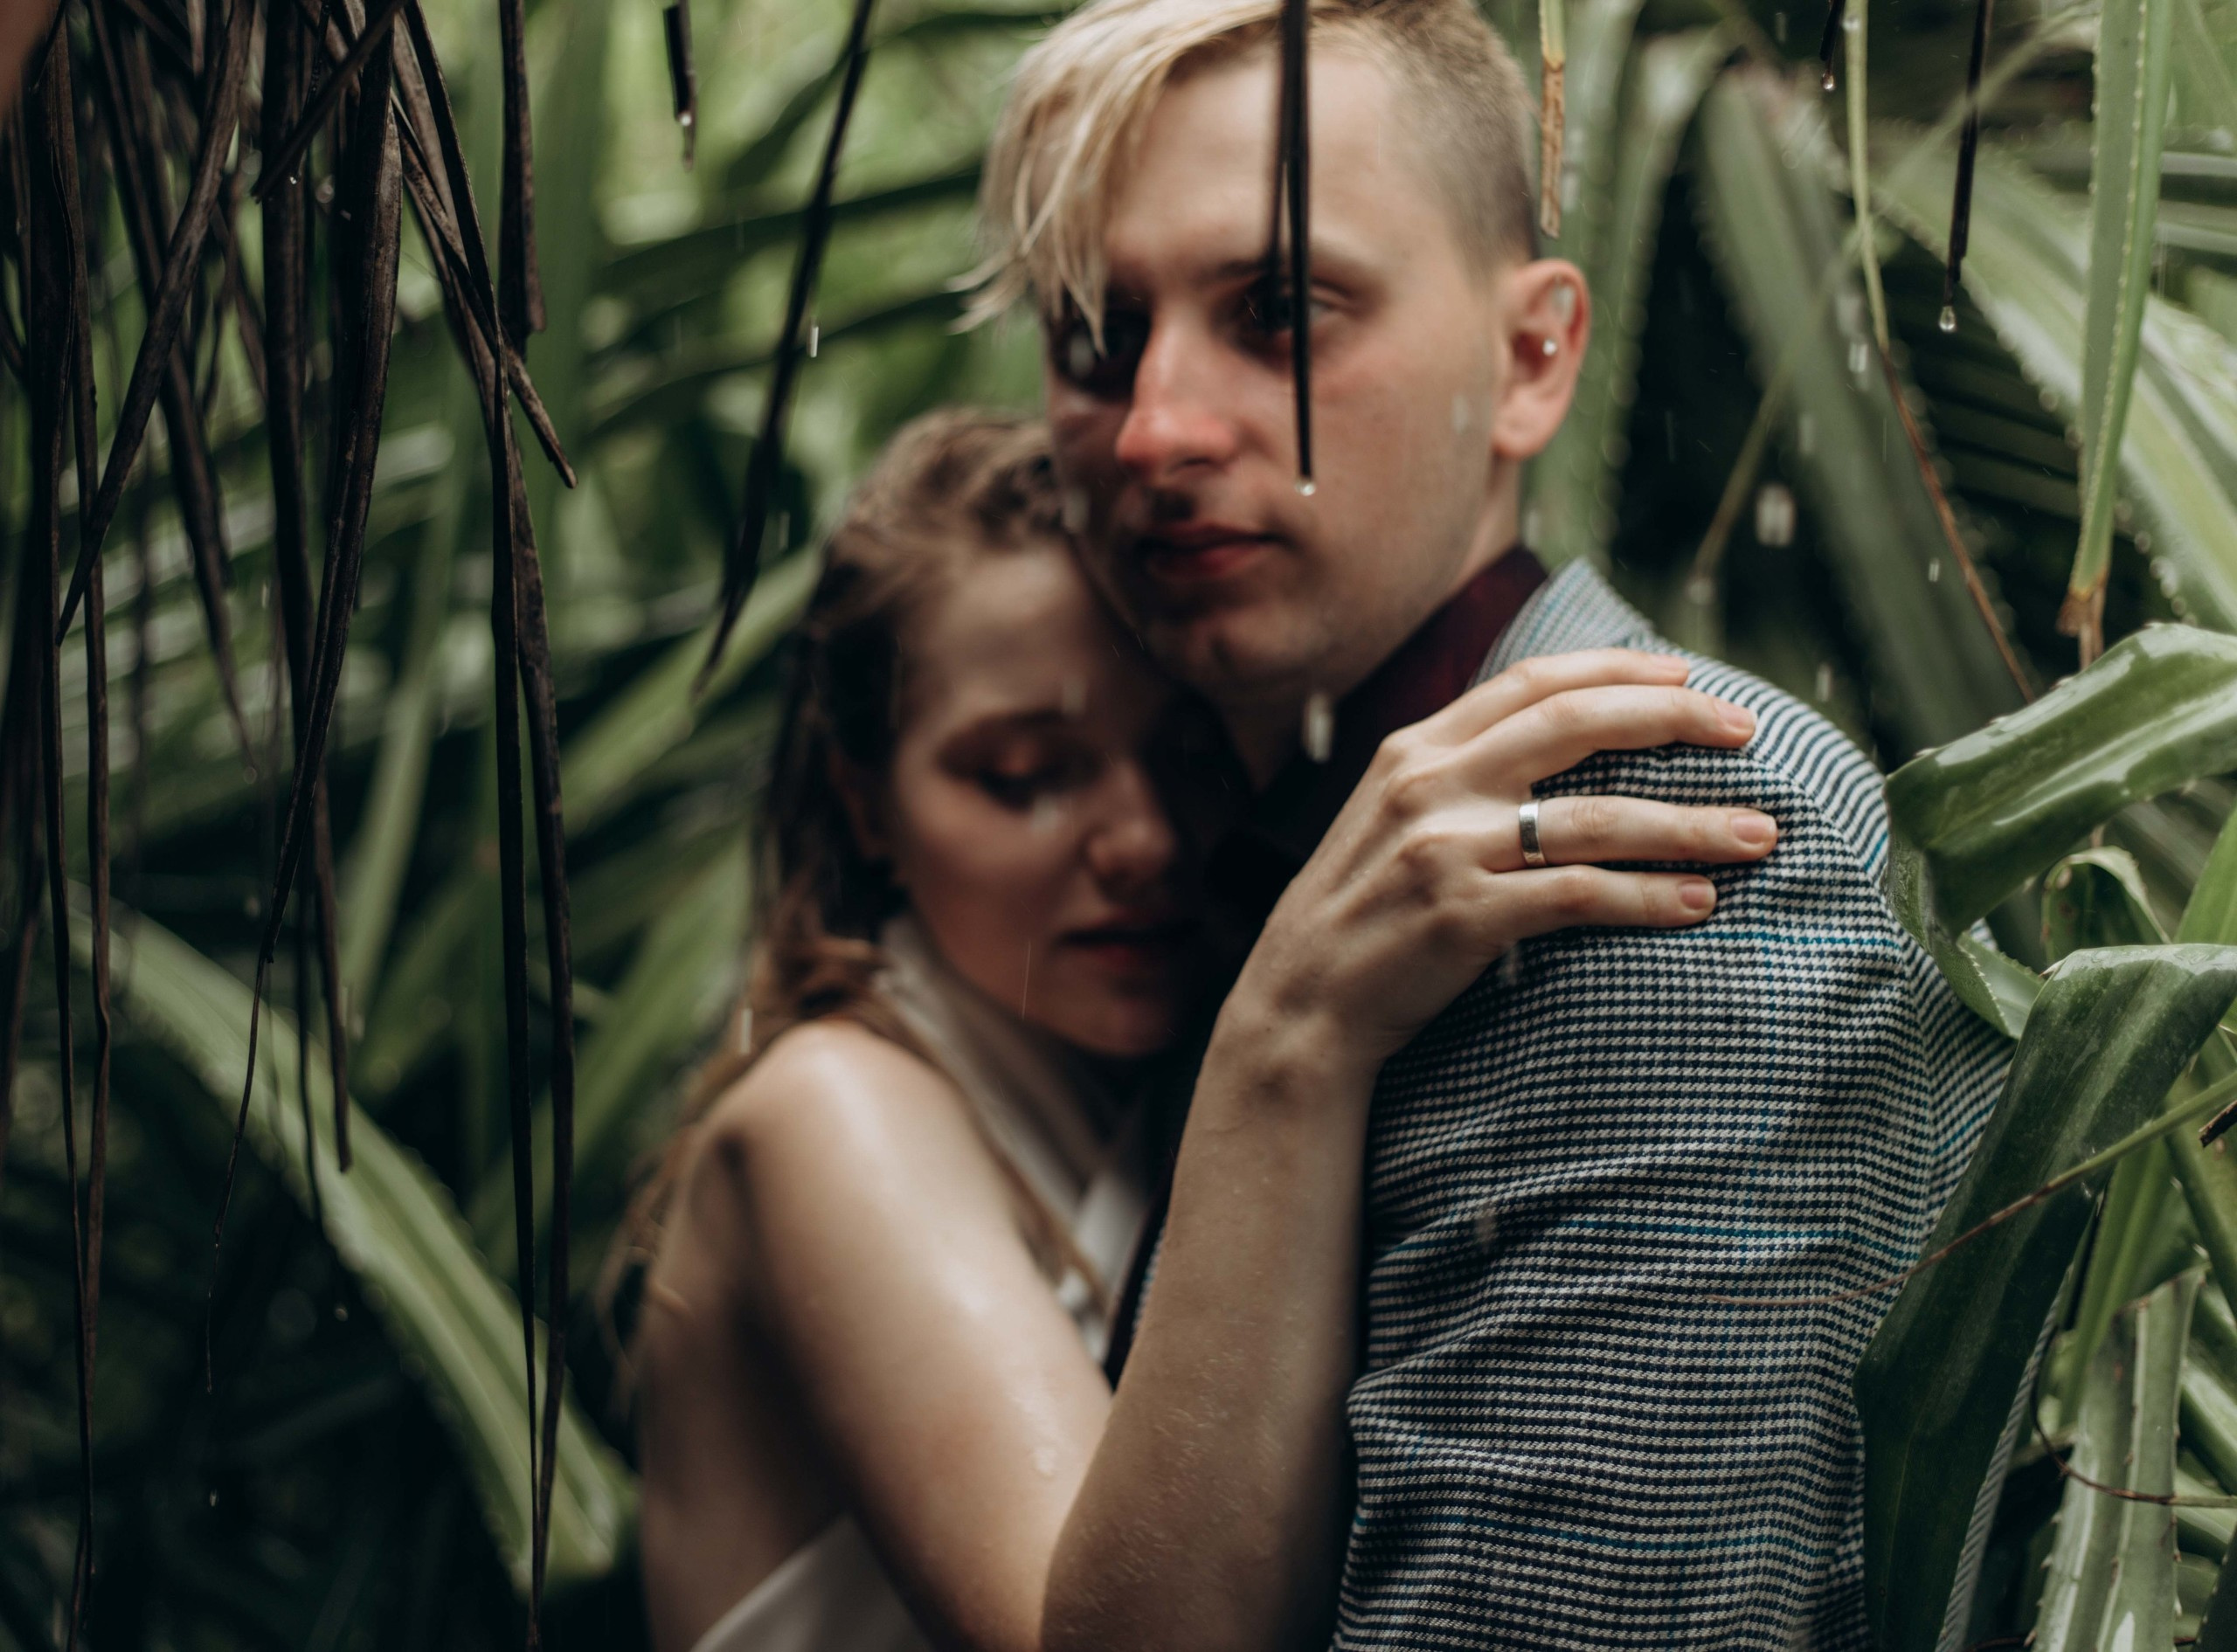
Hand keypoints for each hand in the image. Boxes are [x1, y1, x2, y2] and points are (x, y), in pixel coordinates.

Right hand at [1220, 650, 1778, 1087]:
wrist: (1299, 1006)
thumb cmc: (1365, 915)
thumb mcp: (1394, 818)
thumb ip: (1463, 774)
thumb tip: (1559, 743)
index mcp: (1416, 749)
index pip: (1533, 682)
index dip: (1618, 671)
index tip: (1689, 680)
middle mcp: (1429, 784)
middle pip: (1574, 724)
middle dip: (1672, 720)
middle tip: (1748, 731)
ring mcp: (1445, 849)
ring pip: (1594, 817)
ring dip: (1688, 823)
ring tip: (1759, 835)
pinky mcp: (1463, 916)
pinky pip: (1578, 896)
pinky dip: (1646, 897)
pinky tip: (1698, 904)